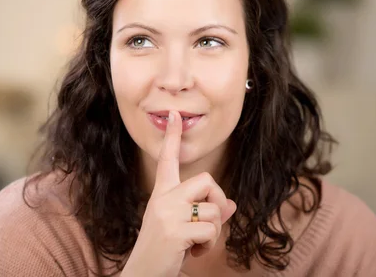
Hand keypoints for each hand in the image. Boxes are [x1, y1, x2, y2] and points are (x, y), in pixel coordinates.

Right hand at [122, 110, 235, 276]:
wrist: (143, 272)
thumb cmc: (164, 249)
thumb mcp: (182, 226)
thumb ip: (206, 213)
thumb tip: (232, 205)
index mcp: (162, 193)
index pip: (167, 159)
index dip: (173, 137)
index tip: (175, 114)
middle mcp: (163, 198)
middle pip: (207, 180)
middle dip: (218, 202)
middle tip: (209, 222)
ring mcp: (168, 213)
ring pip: (214, 210)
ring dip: (213, 233)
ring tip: (195, 243)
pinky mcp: (174, 230)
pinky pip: (211, 231)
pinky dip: (208, 246)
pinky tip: (192, 251)